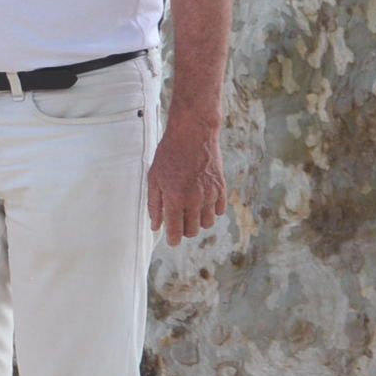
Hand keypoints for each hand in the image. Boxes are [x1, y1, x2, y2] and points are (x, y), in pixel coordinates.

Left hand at [147, 120, 226, 243]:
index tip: (172, 241)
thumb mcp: (154, 177)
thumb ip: (154, 204)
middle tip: (178, 221)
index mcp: (175, 198)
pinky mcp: (222, 188)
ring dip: (198, 222)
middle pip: (192, 230)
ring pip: (207, 223)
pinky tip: (202, 202)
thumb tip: (156, 225)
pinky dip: (211, 211)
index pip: (176, 230)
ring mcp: (210, 194)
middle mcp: (195, 199)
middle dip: (184, 230)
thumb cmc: (169, 154)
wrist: (193, 134)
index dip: (173, 239)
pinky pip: (219, 211)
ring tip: (189, 211)